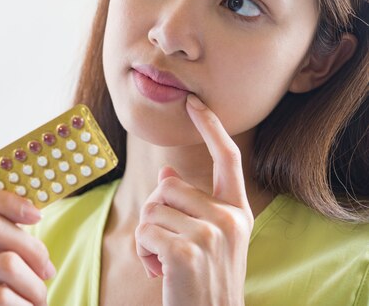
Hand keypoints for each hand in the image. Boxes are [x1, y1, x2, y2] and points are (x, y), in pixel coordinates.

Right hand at [0, 187, 55, 305]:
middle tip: (47, 271)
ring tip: (38, 298)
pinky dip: (24, 305)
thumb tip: (34, 215)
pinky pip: (1, 296)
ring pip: (6, 264)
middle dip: (33, 249)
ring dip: (35, 285)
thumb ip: (2, 237)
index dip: (6, 200)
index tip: (37, 214)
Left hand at [135, 94, 253, 305]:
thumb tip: (167, 175)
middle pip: (169, 187)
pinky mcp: (186, 250)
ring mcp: (210, 234)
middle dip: (155, 213)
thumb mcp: (207, 238)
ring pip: (152, 208)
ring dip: (148, 235)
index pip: (228, 158)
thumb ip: (192, 204)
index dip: (210, 127)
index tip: (195, 103)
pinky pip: (144, 231)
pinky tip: (159, 271)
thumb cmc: (204, 279)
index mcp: (238, 211)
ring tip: (165, 260)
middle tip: (167, 244)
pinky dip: (143, 251)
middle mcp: (230, 219)